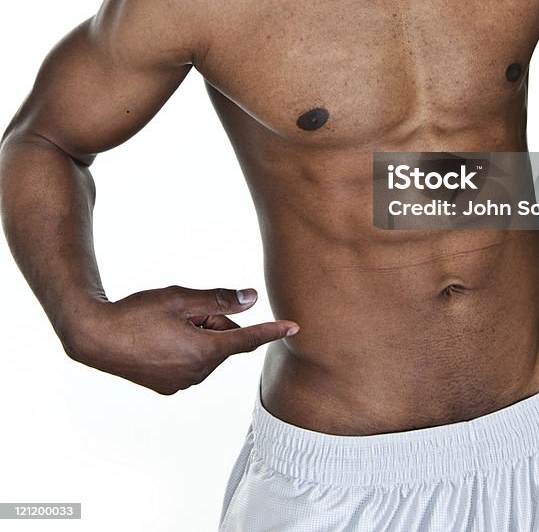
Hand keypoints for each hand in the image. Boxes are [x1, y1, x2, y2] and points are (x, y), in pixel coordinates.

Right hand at [65, 285, 298, 393]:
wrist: (96, 338)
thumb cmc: (138, 313)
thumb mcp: (181, 299)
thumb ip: (220, 300)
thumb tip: (252, 299)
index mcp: (205, 352)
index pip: (247, 339)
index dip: (272, 330)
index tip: (295, 327)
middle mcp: (197, 374)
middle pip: (224, 341)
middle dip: (214, 322)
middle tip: (186, 309)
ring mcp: (182, 384)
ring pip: (207, 352)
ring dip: (198, 334)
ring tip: (167, 324)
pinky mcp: (167, 387)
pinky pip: (190, 363)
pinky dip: (186, 348)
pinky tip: (160, 338)